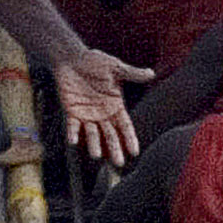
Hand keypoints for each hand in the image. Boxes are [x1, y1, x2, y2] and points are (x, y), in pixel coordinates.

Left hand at [48, 45, 148, 167]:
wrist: (72, 58)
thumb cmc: (95, 62)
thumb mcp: (116, 68)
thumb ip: (132, 74)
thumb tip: (151, 73)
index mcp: (116, 106)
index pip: (125, 126)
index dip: (130, 138)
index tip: (135, 152)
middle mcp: (102, 114)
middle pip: (110, 135)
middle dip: (114, 149)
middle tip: (118, 164)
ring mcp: (87, 115)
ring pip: (92, 134)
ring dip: (94, 145)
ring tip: (96, 155)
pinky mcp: (71, 112)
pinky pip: (72, 126)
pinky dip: (73, 133)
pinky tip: (73, 142)